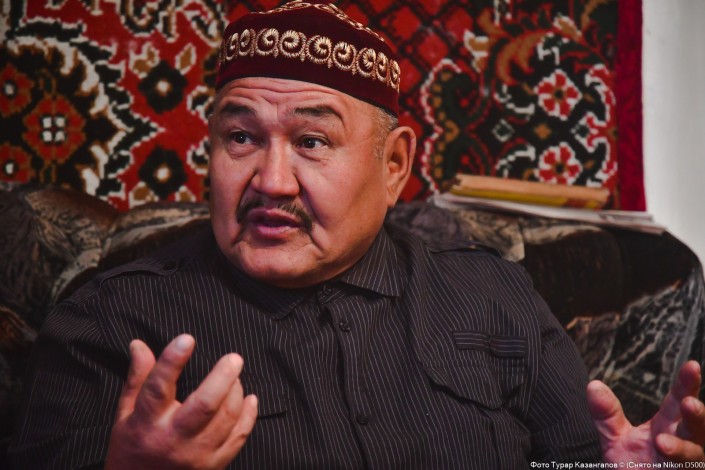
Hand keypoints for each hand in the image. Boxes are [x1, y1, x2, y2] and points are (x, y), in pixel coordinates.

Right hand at [105, 334, 257, 468]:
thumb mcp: (125, 414)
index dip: (172, 362)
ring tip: (235, 376)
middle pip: (204, 405)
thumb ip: (138, 378)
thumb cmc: (132, 448)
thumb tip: (139, 344)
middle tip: (234, 358)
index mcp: (146, 423)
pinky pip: (238, 437)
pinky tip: (250, 398)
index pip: (158, 388)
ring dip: (236, 393)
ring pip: (226, 419)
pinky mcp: (213, 466)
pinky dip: (249, 415)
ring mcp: (196, 455)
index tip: (187, 339)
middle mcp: (172, 440)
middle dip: (223, 378)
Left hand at [588, 360, 704, 462]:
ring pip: (696, 455)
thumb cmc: (629, 468)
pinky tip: (667, 462)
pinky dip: (681, 467)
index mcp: (667, 427)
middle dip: (697, 415)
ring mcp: (687, 466)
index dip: (686, 384)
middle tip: (689, 402)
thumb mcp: (614, 440)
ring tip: (662, 443)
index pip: (678, 401)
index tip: (692, 365)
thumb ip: (606, 415)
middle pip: (698, 427)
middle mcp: (682, 444)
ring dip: (683, 448)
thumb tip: (593, 385)